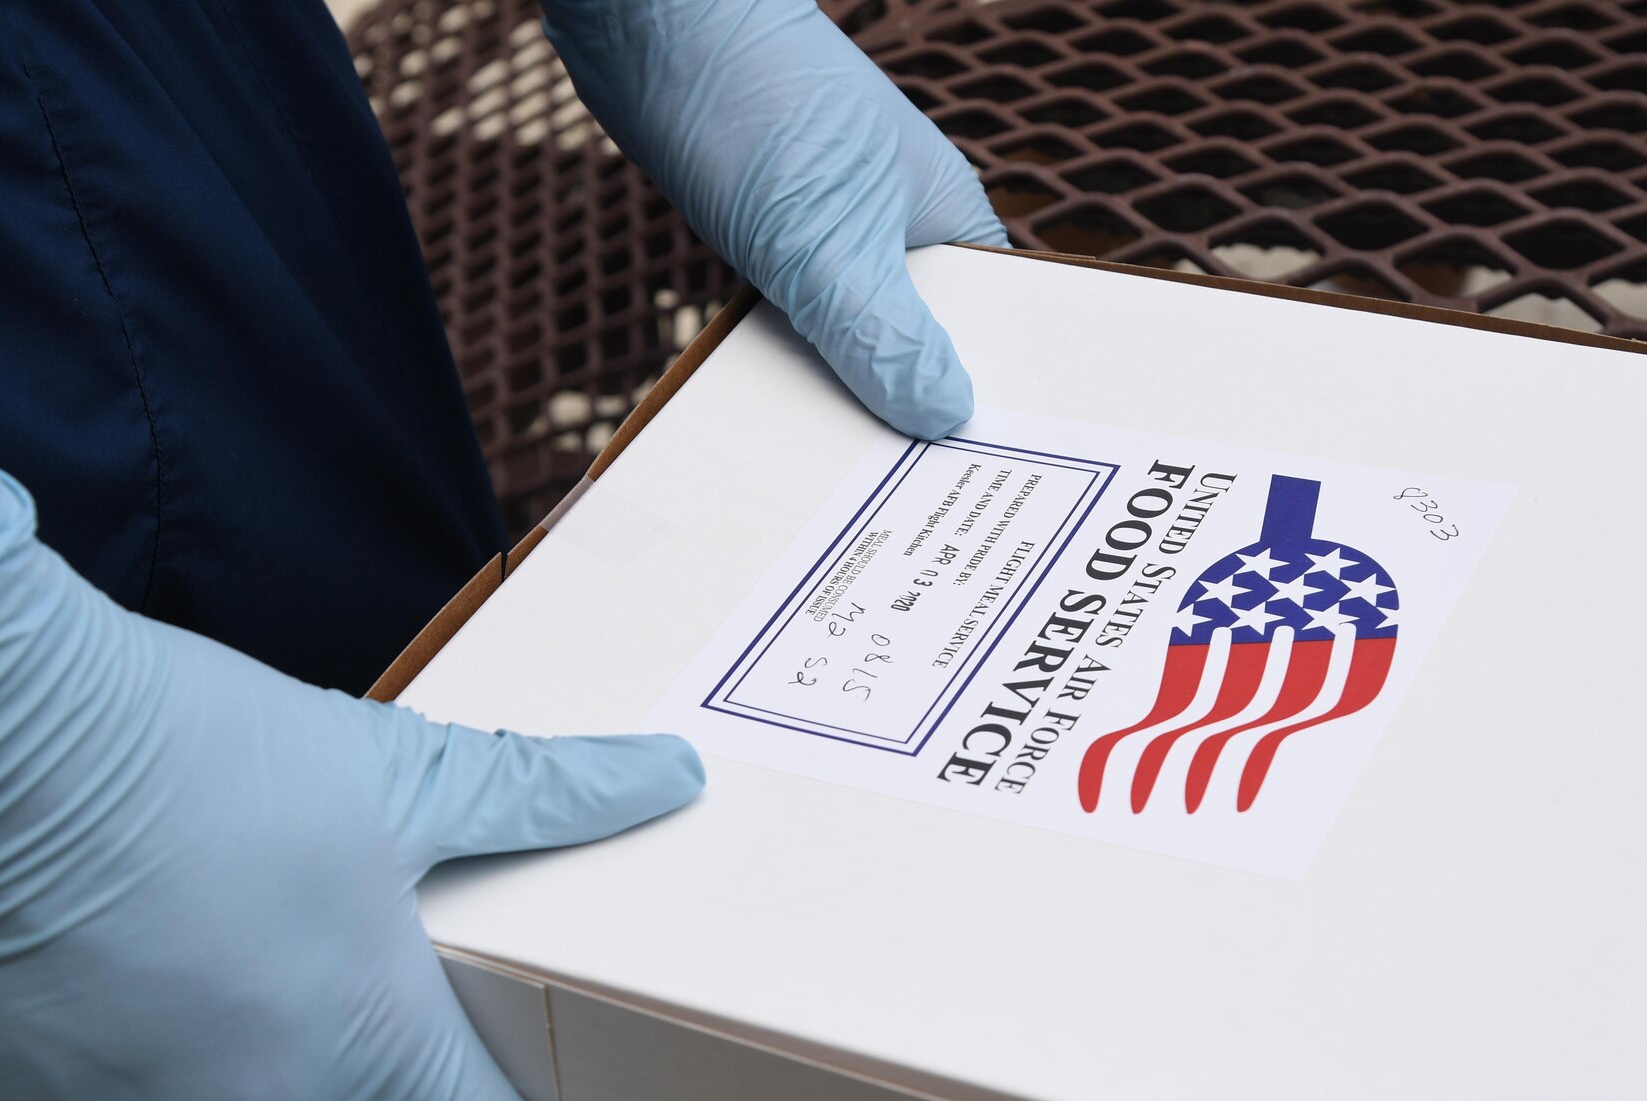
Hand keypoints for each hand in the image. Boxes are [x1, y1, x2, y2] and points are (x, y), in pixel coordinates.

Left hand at [545, 0, 1006, 438]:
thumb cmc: (752, 104)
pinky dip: (785, 366)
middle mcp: (901, 231)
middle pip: (923, 347)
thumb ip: (883, 332)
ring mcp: (835, 234)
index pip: (996, 332)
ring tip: (834, 483)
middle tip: (896, 506)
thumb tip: (946, 416)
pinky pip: (794, 323)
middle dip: (907, 412)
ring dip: (838, 394)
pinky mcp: (772, 239)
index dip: (989, 402)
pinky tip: (772, 419)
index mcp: (949, 221)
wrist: (650, 26)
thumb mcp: (826, 238)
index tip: (983, 479)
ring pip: (853, 340)